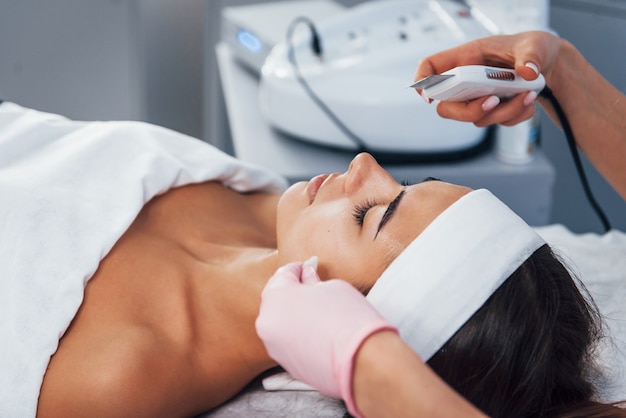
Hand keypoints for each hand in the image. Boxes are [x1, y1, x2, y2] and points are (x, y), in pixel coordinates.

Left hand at [256, 261, 395, 416]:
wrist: (362, 361)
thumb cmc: (348, 316)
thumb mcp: (332, 286)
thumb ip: (313, 281)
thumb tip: (307, 280)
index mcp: (275, 297)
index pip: (283, 274)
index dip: (298, 268)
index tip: (308, 266)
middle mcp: (267, 322)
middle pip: (278, 300)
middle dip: (293, 292)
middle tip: (313, 286)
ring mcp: (274, 346)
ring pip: (282, 323)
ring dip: (295, 315)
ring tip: (318, 312)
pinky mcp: (287, 365)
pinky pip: (289, 342)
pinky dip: (300, 334)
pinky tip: (319, 332)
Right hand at [414, 31, 561, 126]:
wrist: (550, 66)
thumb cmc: (533, 49)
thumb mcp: (535, 45)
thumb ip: (530, 56)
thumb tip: (526, 71)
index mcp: (467, 57)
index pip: (431, 68)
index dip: (422, 82)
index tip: (427, 97)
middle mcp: (467, 80)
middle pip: (447, 106)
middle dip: (469, 111)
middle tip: (493, 101)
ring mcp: (478, 98)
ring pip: (476, 118)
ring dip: (503, 111)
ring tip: (527, 94)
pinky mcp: (492, 111)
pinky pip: (498, 122)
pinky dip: (516, 115)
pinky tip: (528, 99)